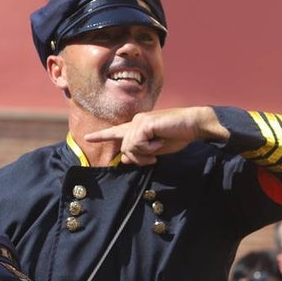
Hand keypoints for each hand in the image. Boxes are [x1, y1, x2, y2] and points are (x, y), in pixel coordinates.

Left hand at [83, 107, 226, 164]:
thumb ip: (140, 153)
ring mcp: (139, 120)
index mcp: (137, 127)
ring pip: (130, 147)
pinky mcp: (145, 123)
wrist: (193, 125)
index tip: (87, 138)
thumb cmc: (177, 136)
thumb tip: (125, 160)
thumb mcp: (155, 149)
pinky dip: (150, 148)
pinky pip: (138, 143)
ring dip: (145, 153)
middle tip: (152, 159)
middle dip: (138, 158)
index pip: (116, 132)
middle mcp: (136, 121)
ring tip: (158, 147)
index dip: (101, 136)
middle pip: (125, 148)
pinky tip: (160, 141)